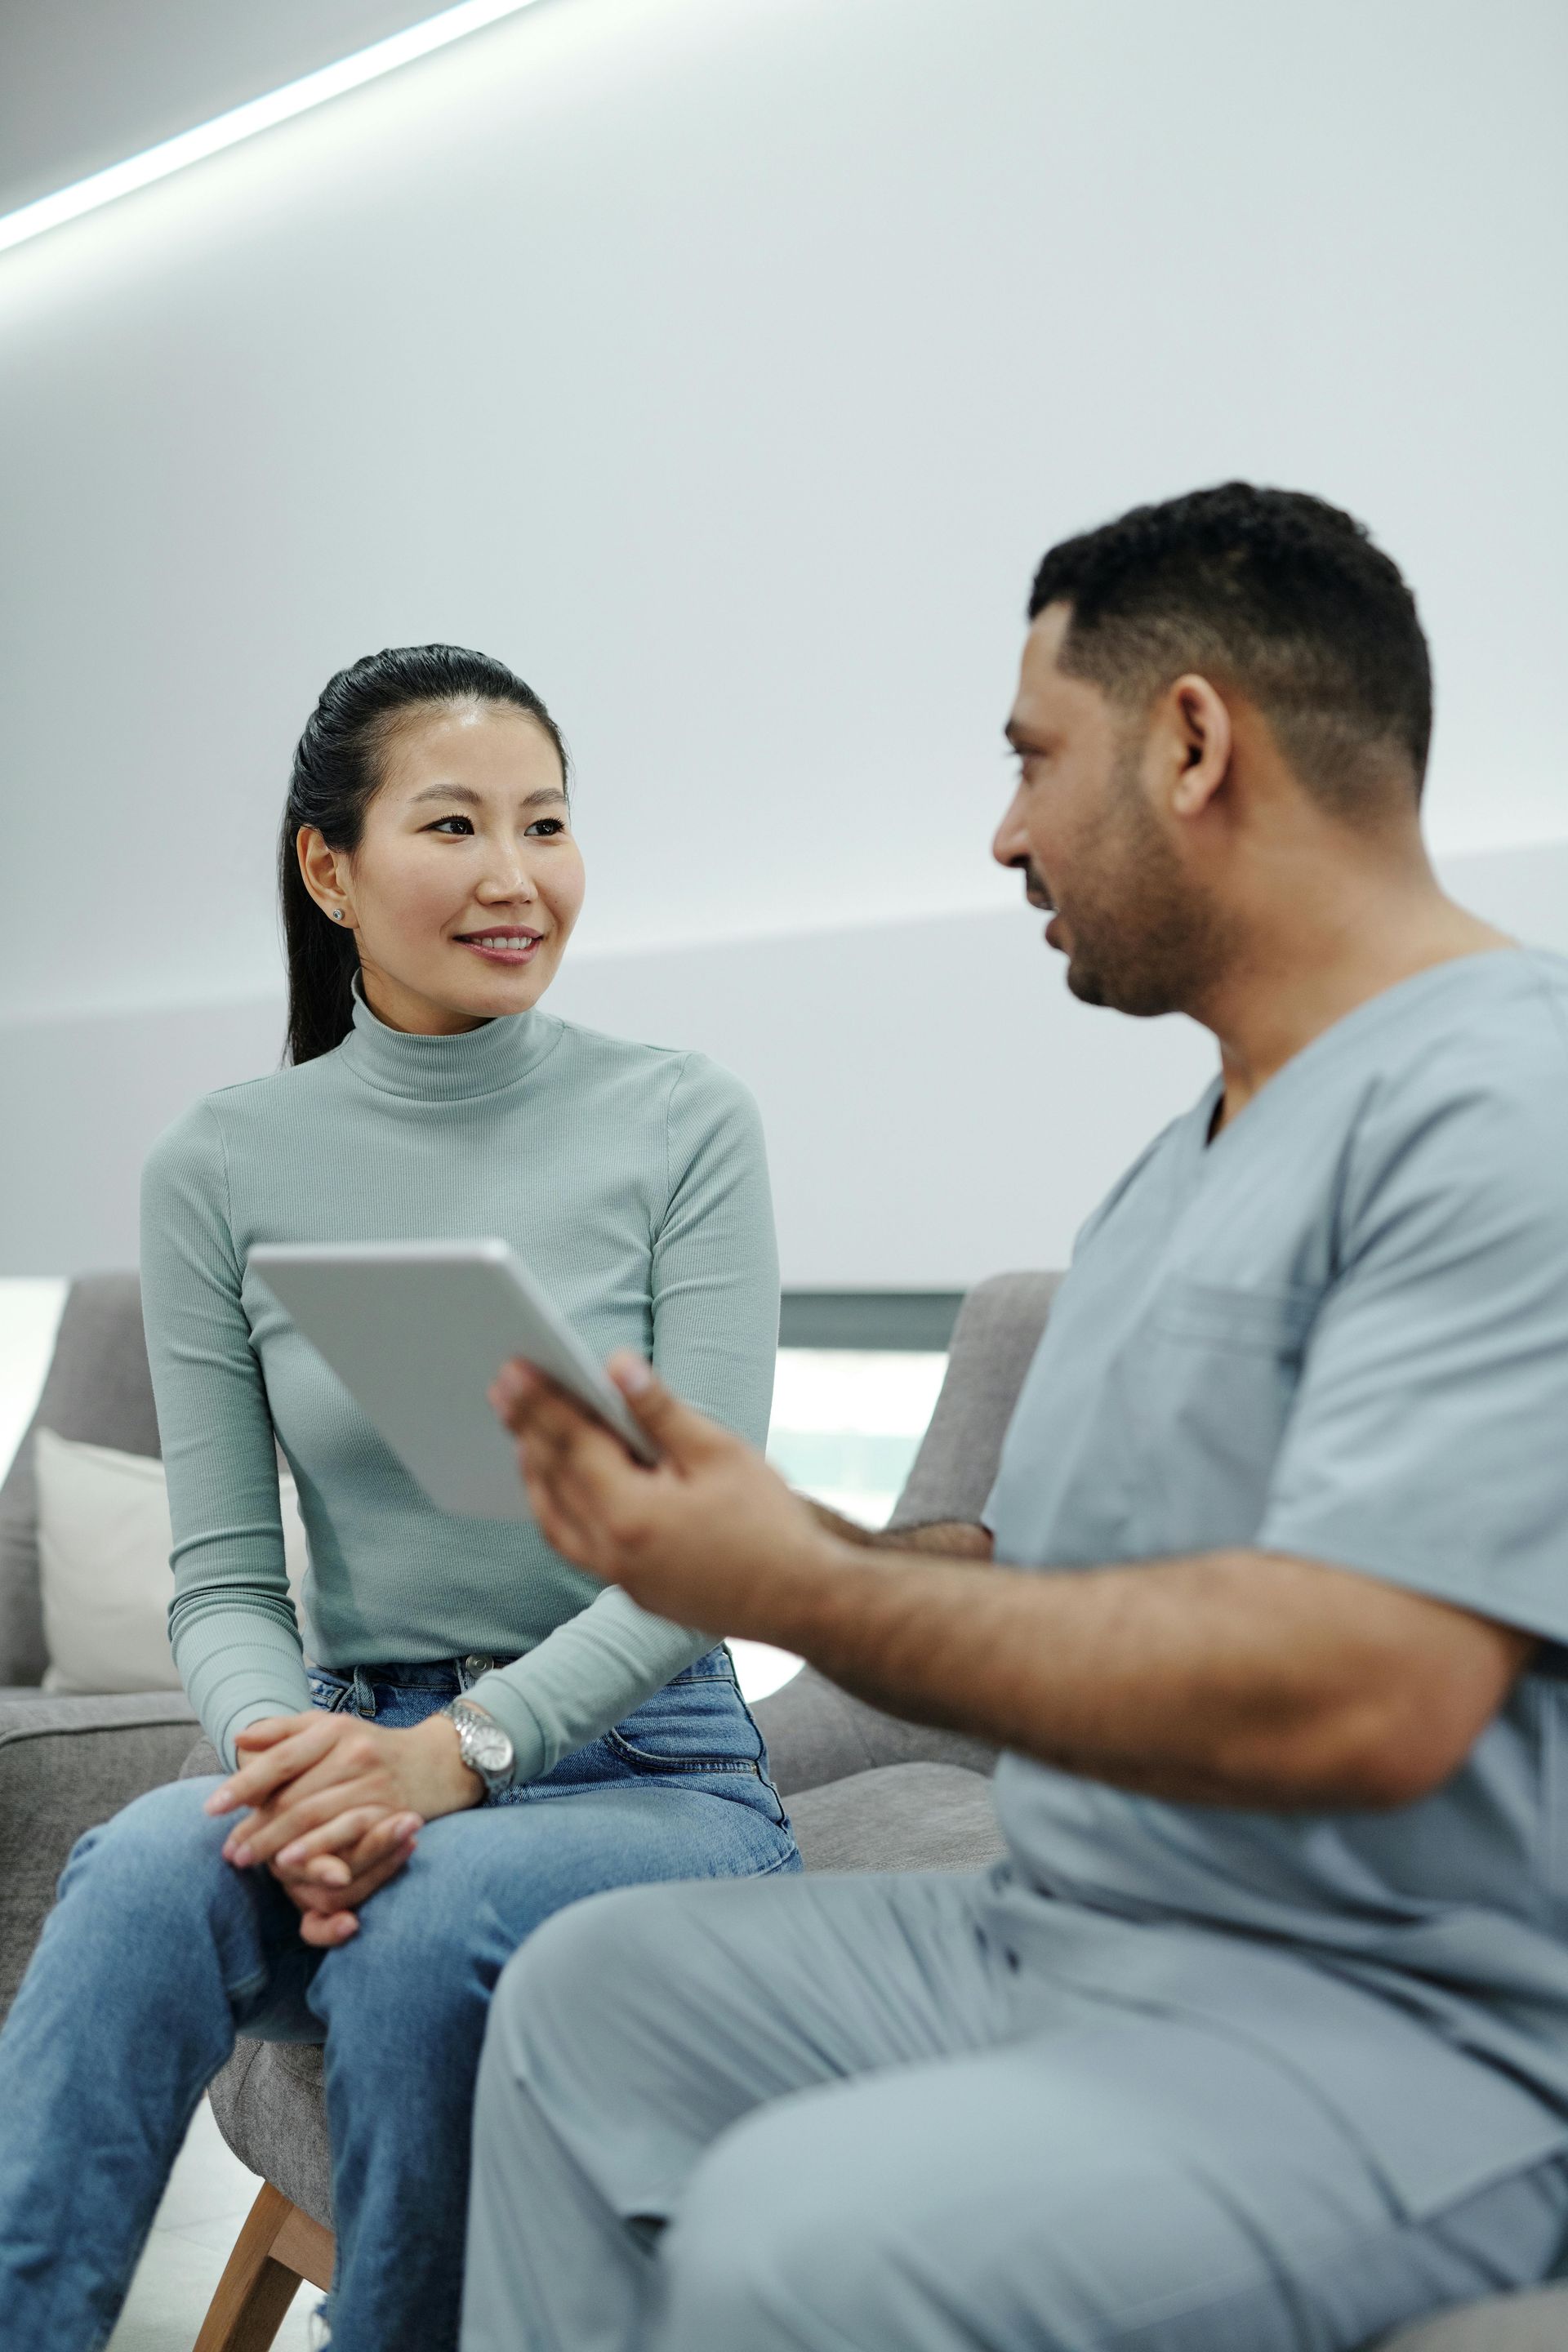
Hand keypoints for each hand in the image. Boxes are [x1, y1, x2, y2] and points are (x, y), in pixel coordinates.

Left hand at [205, 1710, 483, 1938]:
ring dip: (277, 1843)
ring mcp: (374, 1784)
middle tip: (228, 1851)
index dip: (244, 1784)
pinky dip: (316, 1852)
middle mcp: (354, 1754)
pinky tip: (293, 1865)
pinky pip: (347, 1837)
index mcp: (333, 1730)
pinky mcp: (391, 1812)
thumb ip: (284, 1731)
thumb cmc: (370, 1747)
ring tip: (249, 1861)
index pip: (280, 1759)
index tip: (212, 1807)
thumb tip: (240, 1740)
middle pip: (294, 1796)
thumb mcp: (330, 1728)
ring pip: (316, 1818)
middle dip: (256, 1827)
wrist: (437, 1761)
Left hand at [489, 1353, 839, 1640]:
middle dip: (525, 1427)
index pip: (571, 1442)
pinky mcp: (631, 1590)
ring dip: (533, 1471)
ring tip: (521, 1431)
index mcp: (631, 1512)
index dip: (541, 1400)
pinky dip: (555, 1508)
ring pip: (553, 1517)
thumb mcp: (720, 1452)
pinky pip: (573, 1543)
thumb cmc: (770, 1523)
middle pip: (552, 1477)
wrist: (803, 1601)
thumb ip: (660, 1410)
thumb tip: (615, 1366)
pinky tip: (560, 1486)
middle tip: (502, 1386)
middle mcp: (611, 1551)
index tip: (514, 1366)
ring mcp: (617, 1576)